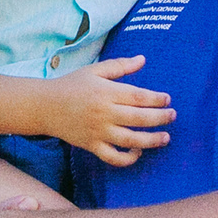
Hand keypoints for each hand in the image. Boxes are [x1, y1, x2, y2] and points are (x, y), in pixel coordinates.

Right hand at [38, 56, 172, 165]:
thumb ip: (120, 66)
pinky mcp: (91, 146)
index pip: (138, 96)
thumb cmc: (71, 85)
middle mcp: (103, 113)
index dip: (157, 99)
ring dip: (151, 140)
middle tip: (173, 116)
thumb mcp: (95, 70)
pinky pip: (113, 158)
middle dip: (160, 118)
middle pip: (139, 118)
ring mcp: (97, 131)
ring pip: (130, 140)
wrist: (44, 106)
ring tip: (165, 138)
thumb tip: (143, 59)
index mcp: (106, 92)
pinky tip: (138, 152)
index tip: (168, 99)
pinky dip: (128, 159)